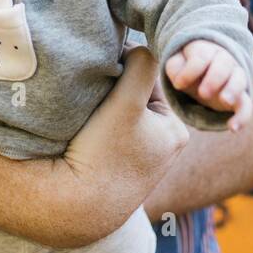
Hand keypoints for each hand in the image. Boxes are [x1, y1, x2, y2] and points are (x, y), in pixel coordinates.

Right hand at [56, 46, 189, 244]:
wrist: (75, 206)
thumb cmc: (104, 153)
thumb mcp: (127, 102)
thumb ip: (141, 66)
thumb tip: (142, 47)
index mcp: (177, 131)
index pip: (151, 82)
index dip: (125, 72)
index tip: (104, 78)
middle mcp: (166, 148)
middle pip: (137, 98)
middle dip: (116, 91)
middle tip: (94, 97)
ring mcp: (142, 161)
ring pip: (123, 115)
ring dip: (106, 108)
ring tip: (88, 116)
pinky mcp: (120, 171)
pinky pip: (112, 136)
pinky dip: (99, 129)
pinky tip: (86, 135)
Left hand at [165, 40, 252, 132]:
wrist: (202, 73)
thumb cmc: (186, 68)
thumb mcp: (176, 66)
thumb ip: (175, 69)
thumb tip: (181, 82)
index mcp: (206, 50)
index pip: (202, 55)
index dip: (191, 70)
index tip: (178, 85)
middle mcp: (224, 61)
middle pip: (224, 64)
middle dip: (215, 78)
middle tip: (203, 94)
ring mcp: (234, 78)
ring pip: (240, 80)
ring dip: (233, 90)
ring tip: (224, 101)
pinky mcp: (240, 97)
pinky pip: (247, 105)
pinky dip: (243, 117)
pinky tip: (233, 128)